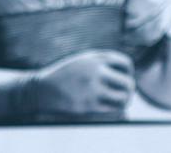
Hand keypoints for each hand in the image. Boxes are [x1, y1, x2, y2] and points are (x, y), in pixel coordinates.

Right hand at [18, 50, 134, 118]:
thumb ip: (103, 61)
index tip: (124, 77)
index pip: (126, 64)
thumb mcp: (83, 60)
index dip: (128, 72)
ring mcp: (92, 90)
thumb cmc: (66, 75)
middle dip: (129, 89)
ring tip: (120, 102)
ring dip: (124, 101)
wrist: (41, 90)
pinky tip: (111, 109)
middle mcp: (96, 73)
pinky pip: (112, 111)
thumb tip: (127, 71)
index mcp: (96, 59)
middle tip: (125, 93)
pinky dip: (115, 111)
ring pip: (123, 99)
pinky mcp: (87, 107)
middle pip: (128, 83)